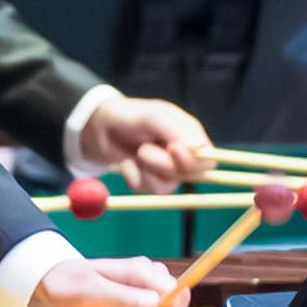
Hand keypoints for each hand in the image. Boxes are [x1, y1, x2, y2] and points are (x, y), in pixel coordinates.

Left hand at [78, 95, 215, 191]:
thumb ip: (174, 129)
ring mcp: (168, 170)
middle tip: (142, 150)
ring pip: (168, 186)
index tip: (172, 149)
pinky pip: (149, 191)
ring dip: (147, 171)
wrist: (98, 128)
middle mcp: (183, 155)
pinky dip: (135, 177)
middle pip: (189, 177)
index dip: (193, 161)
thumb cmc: (129, 116)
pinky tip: (127, 163)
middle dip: (163, 165)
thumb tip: (198, 147)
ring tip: (135, 152)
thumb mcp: (151, 116)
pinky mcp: (151, 182)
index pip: (208, 160)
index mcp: (190, 135)